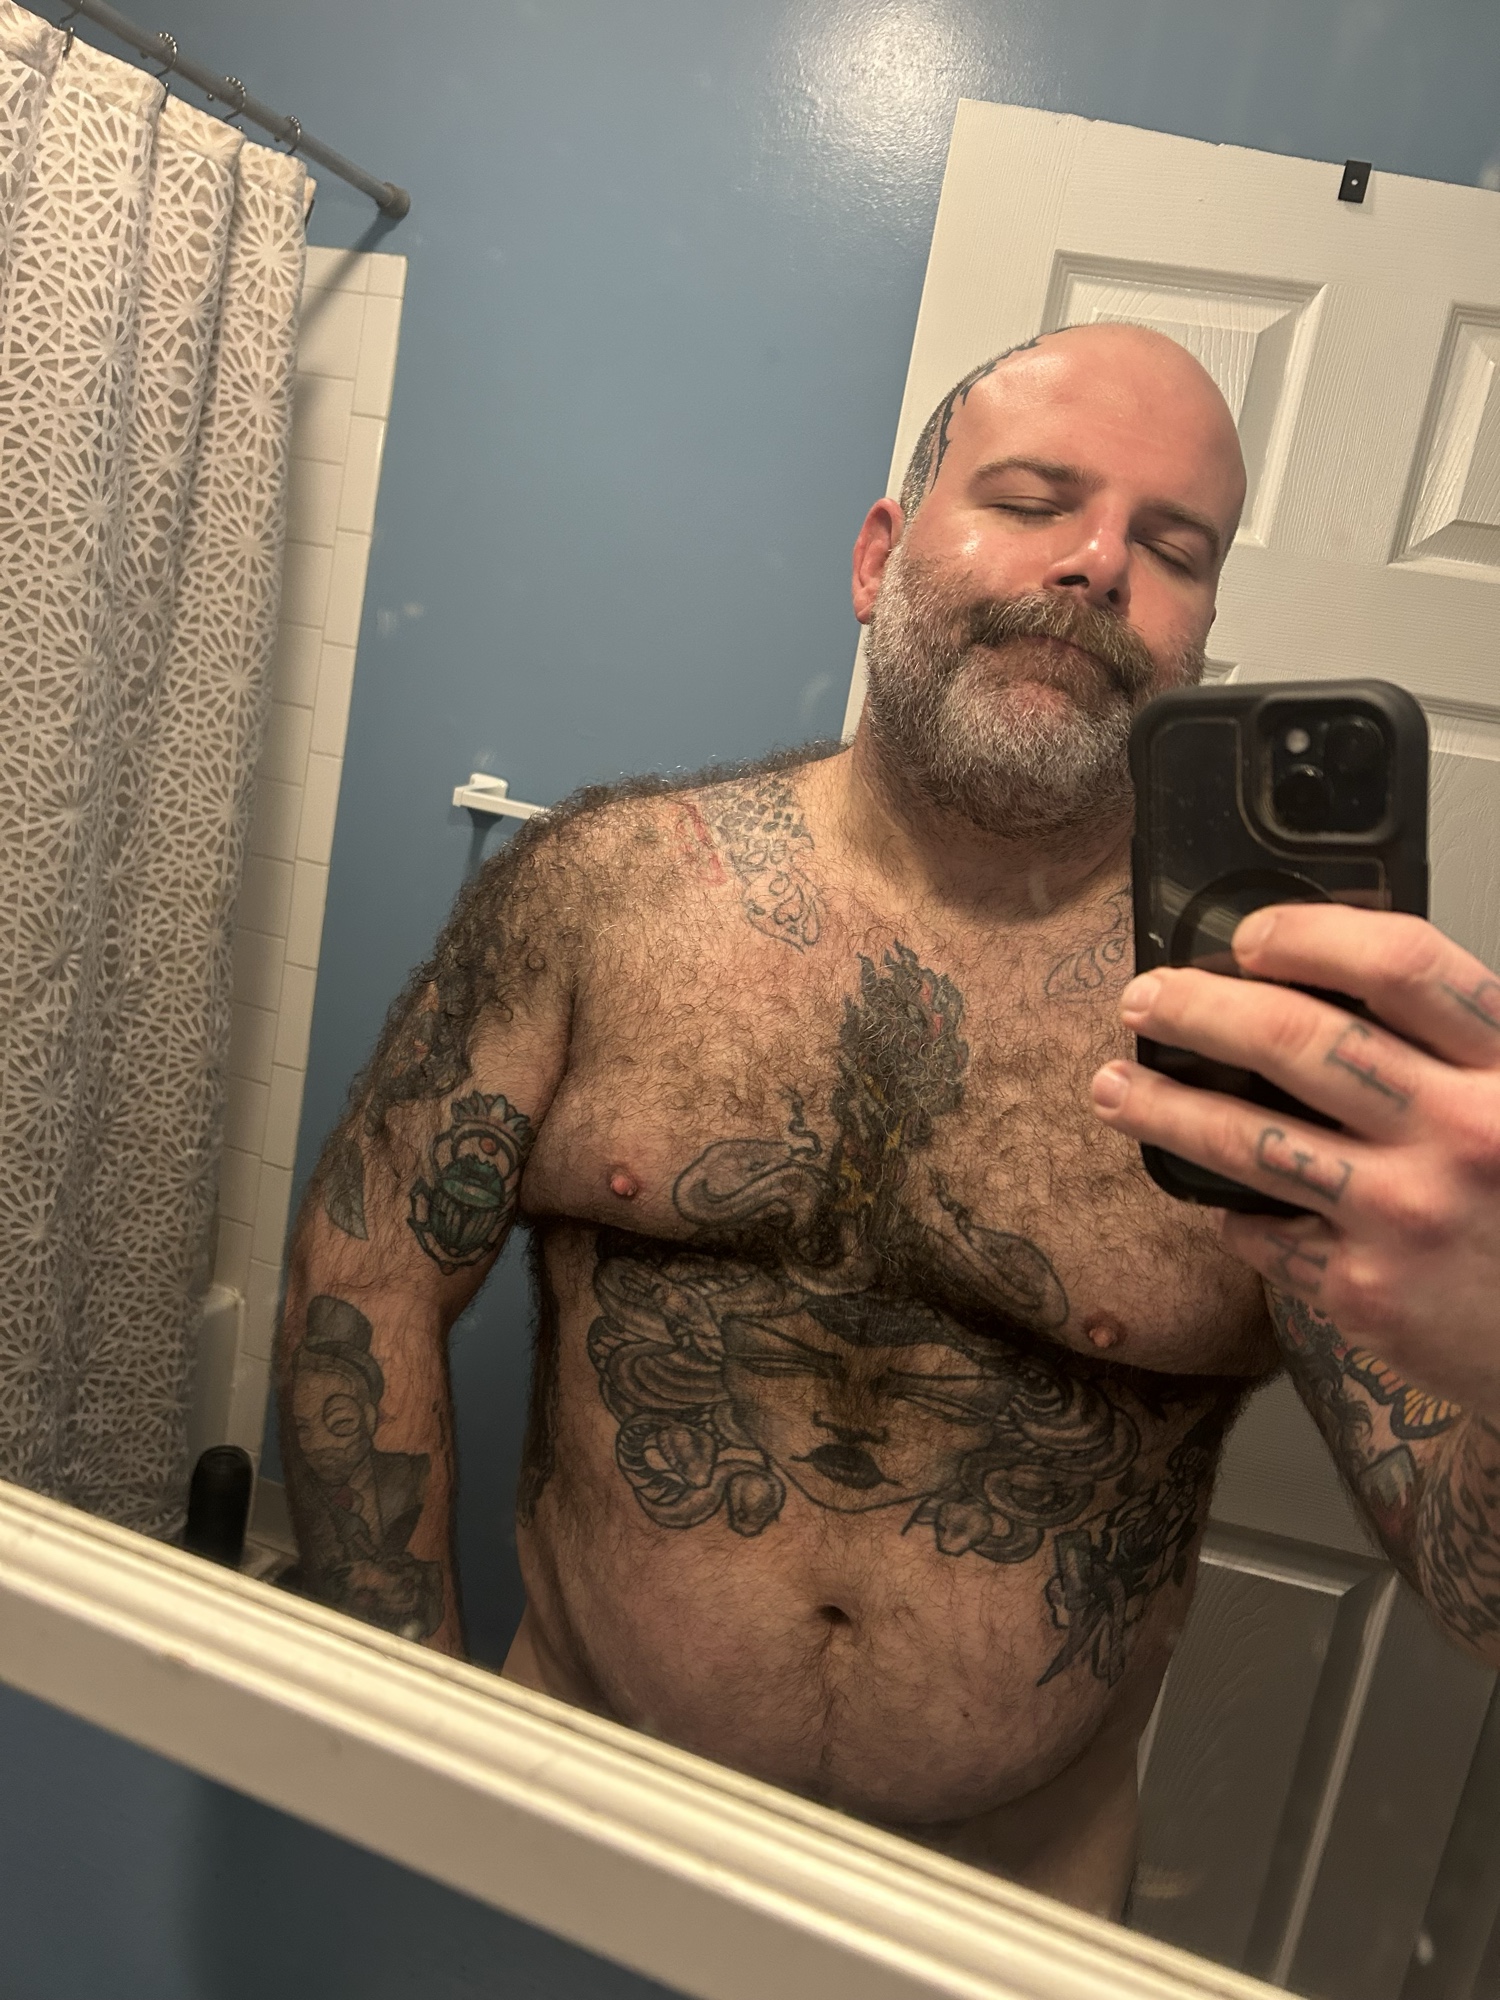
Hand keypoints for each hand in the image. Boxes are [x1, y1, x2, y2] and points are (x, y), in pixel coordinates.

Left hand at [1089, 905, 1499, 1414]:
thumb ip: (1452, 1051)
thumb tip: (1316, 989)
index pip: (1402, 965)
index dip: (1312, 936)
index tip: (1250, 938)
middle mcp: (1465, 1132)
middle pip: (1301, 1040)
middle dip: (1199, 1011)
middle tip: (1144, 1000)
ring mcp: (1411, 1214)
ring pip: (1252, 1139)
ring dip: (1165, 1108)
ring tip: (1113, 1088)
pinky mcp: (1368, 1291)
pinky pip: (1264, 1232)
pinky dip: (1230, 1211)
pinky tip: (1217, 1199)